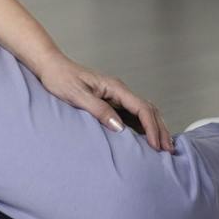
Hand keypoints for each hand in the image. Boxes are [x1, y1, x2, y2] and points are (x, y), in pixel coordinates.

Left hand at [35, 55, 175, 153]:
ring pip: (143, 112)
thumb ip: (98, 110)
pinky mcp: (110, 101)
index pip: (142, 108)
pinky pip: (132, 115)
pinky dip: (143, 127)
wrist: (50, 67)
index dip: (152, 128)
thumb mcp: (77, 95)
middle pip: (148, 110)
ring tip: (162, 149)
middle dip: (160, 130)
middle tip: (168, 151)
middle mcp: (119, 90)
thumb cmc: (60, 78)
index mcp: (114, 87)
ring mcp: (116, 96)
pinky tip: (146, 140)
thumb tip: (120, 127)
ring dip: (154, 128)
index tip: (157, 146)